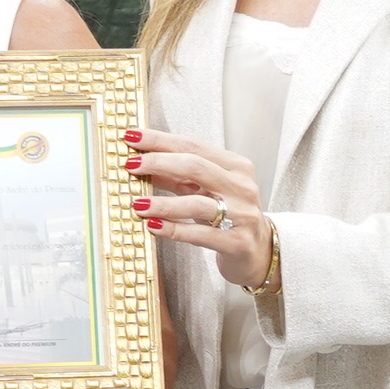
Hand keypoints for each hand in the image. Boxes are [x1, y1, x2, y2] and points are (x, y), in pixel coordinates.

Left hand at [124, 129, 271, 292]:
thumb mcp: (207, 191)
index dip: (160, 140)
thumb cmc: (230, 216)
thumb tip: (141, 163)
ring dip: (162, 203)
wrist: (259, 251)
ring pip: (196, 203)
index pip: (193, 145)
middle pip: (195, 166)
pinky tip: (153, 226)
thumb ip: (178, 177)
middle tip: (130, 165)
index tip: (132, 137)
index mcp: (236, 166)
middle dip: (158, 162)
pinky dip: (174, 229)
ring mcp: (242, 215)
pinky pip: (200, 234)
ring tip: (137, 204)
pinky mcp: (236, 242)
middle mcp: (241, 187)